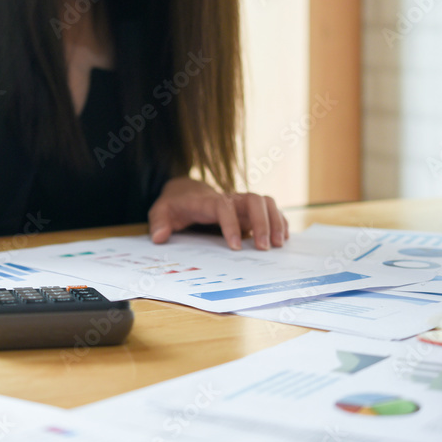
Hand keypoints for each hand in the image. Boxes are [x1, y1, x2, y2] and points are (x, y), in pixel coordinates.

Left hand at [147, 177, 288, 249]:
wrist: (185, 192)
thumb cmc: (175, 205)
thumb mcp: (161, 211)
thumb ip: (158, 222)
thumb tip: (159, 237)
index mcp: (207, 201)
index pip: (223, 206)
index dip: (231, 225)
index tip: (235, 247)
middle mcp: (228, 198)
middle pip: (253, 200)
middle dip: (262, 222)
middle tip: (264, 248)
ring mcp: (240, 203)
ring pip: (265, 202)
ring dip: (275, 221)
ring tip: (278, 244)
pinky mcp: (248, 210)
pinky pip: (270, 210)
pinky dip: (279, 222)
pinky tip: (283, 238)